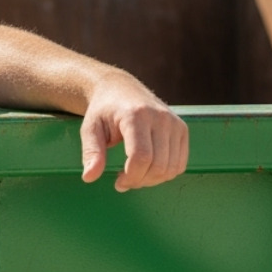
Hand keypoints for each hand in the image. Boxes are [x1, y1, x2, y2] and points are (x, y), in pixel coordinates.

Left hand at [79, 77, 188, 191]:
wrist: (120, 89)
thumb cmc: (103, 110)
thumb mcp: (90, 128)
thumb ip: (91, 152)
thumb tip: (89, 177)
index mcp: (136, 115)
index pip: (141, 156)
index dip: (131, 177)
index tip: (118, 182)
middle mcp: (159, 117)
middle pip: (158, 165)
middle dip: (140, 181)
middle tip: (124, 180)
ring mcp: (174, 123)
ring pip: (171, 168)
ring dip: (152, 180)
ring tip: (135, 174)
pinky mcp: (181, 129)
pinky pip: (180, 164)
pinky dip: (165, 174)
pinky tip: (148, 169)